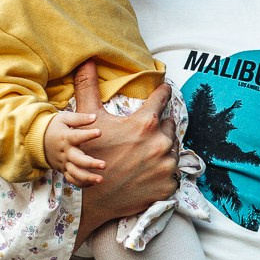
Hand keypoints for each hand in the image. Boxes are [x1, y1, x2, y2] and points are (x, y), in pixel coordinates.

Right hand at [42, 108, 104, 185]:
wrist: (36, 140)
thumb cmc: (54, 127)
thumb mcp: (64, 118)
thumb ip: (79, 118)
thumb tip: (94, 117)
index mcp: (65, 138)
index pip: (77, 136)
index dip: (88, 135)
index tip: (99, 132)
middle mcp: (65, 152)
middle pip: (77, 160)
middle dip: (90, 164)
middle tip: (104, 165)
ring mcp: (63, 163)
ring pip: (75, 173)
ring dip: (87, 178)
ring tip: (101, 179)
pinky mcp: (63, 170)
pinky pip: (71, 179)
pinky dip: (81, 183)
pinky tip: (94, 183)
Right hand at [69, 58, 177, 238]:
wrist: (92, 199)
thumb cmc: (90, 155)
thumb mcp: (89, 120)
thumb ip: (89, 87)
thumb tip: (86, 60)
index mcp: (145, 123)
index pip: (162, 99)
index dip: (162, 92)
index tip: (165, 88)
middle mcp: (161, 143)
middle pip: (168, 125)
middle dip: (158, 126)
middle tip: (144, 133)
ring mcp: (167, 165)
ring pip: (172, 148)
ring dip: (163, 148)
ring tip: (144, 153)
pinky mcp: (170, 184)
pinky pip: (173, 171)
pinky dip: (164, 169)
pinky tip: (148, 170)